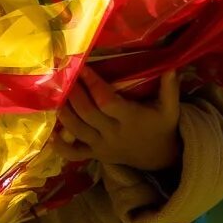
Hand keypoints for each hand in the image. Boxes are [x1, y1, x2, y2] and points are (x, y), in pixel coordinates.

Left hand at [52, 68, 182, 171]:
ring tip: (55, 95)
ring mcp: (102, 146)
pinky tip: (50, 135)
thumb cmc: (161, 126)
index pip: (107, 101)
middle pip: (88, 114)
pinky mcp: (94, 154)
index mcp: (131, 119)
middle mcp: (113, 133)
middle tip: (63, 76)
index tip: (82, 67)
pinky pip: (75, 154)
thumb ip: (169, 88)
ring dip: (64, 113)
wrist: (159, 156)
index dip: (93, 84)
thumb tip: (172, 65)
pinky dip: (61, 147)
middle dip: (74, 94)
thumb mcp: (171, 109)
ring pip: (78, 131)